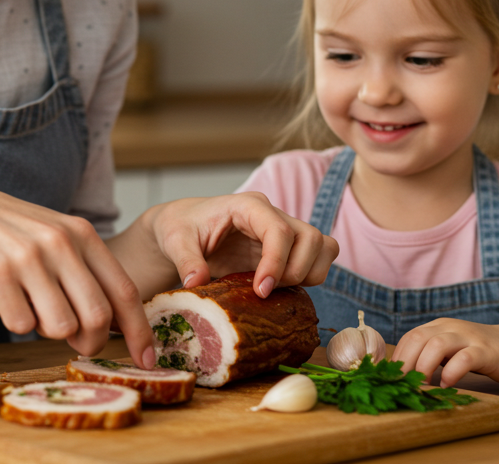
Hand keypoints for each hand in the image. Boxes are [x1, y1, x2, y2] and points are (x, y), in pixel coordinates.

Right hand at [0, 183, 155, 367]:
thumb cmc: (11, 234)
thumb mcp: (56, 237)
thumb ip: (87, 272)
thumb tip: (114, 325)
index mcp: (82, 234)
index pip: (124, 291)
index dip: (139, 330)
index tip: (148, 358)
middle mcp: (60, 243)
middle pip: (96, 317)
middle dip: (90, 341)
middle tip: (77, 343)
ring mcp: (28, 257)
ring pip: (60, 327)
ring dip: (48, 330)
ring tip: (32, 306)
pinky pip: (22, 326)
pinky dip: (17, 322)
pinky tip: (6, 298)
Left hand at [146, 192, 338, 296]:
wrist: (184, 228)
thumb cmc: (181, 228)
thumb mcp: (174, 241)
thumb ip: (185, 260)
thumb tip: (197, 283)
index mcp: (248, 206)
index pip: (280, 230)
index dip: (277, 262)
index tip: (261, 291)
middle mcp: (272, 215)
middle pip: (311, 238)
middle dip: (295, 271)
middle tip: (264, 292)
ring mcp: (284, 231)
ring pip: (324, 247)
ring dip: (308, 274)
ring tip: (275, 290)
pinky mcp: (287, 249)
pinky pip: (318, 259)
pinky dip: (310, 276)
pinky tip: (281, 289)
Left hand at [391, 319, 498, 386]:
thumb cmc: (481, 353)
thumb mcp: (452, 349)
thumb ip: (432, 355)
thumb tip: (404, 375)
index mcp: (439, 327)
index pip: (409, 338)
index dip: (397, 358)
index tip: (391, 378)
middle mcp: (451, 328)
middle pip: (418, 338)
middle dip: (405, 362)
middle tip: (402, 384)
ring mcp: (469, 337)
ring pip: (437, 344)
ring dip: (424, 366)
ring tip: (422, 385)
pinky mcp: (486, 351)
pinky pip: (464, 358)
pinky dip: (452, 372)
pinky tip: (448, 385)